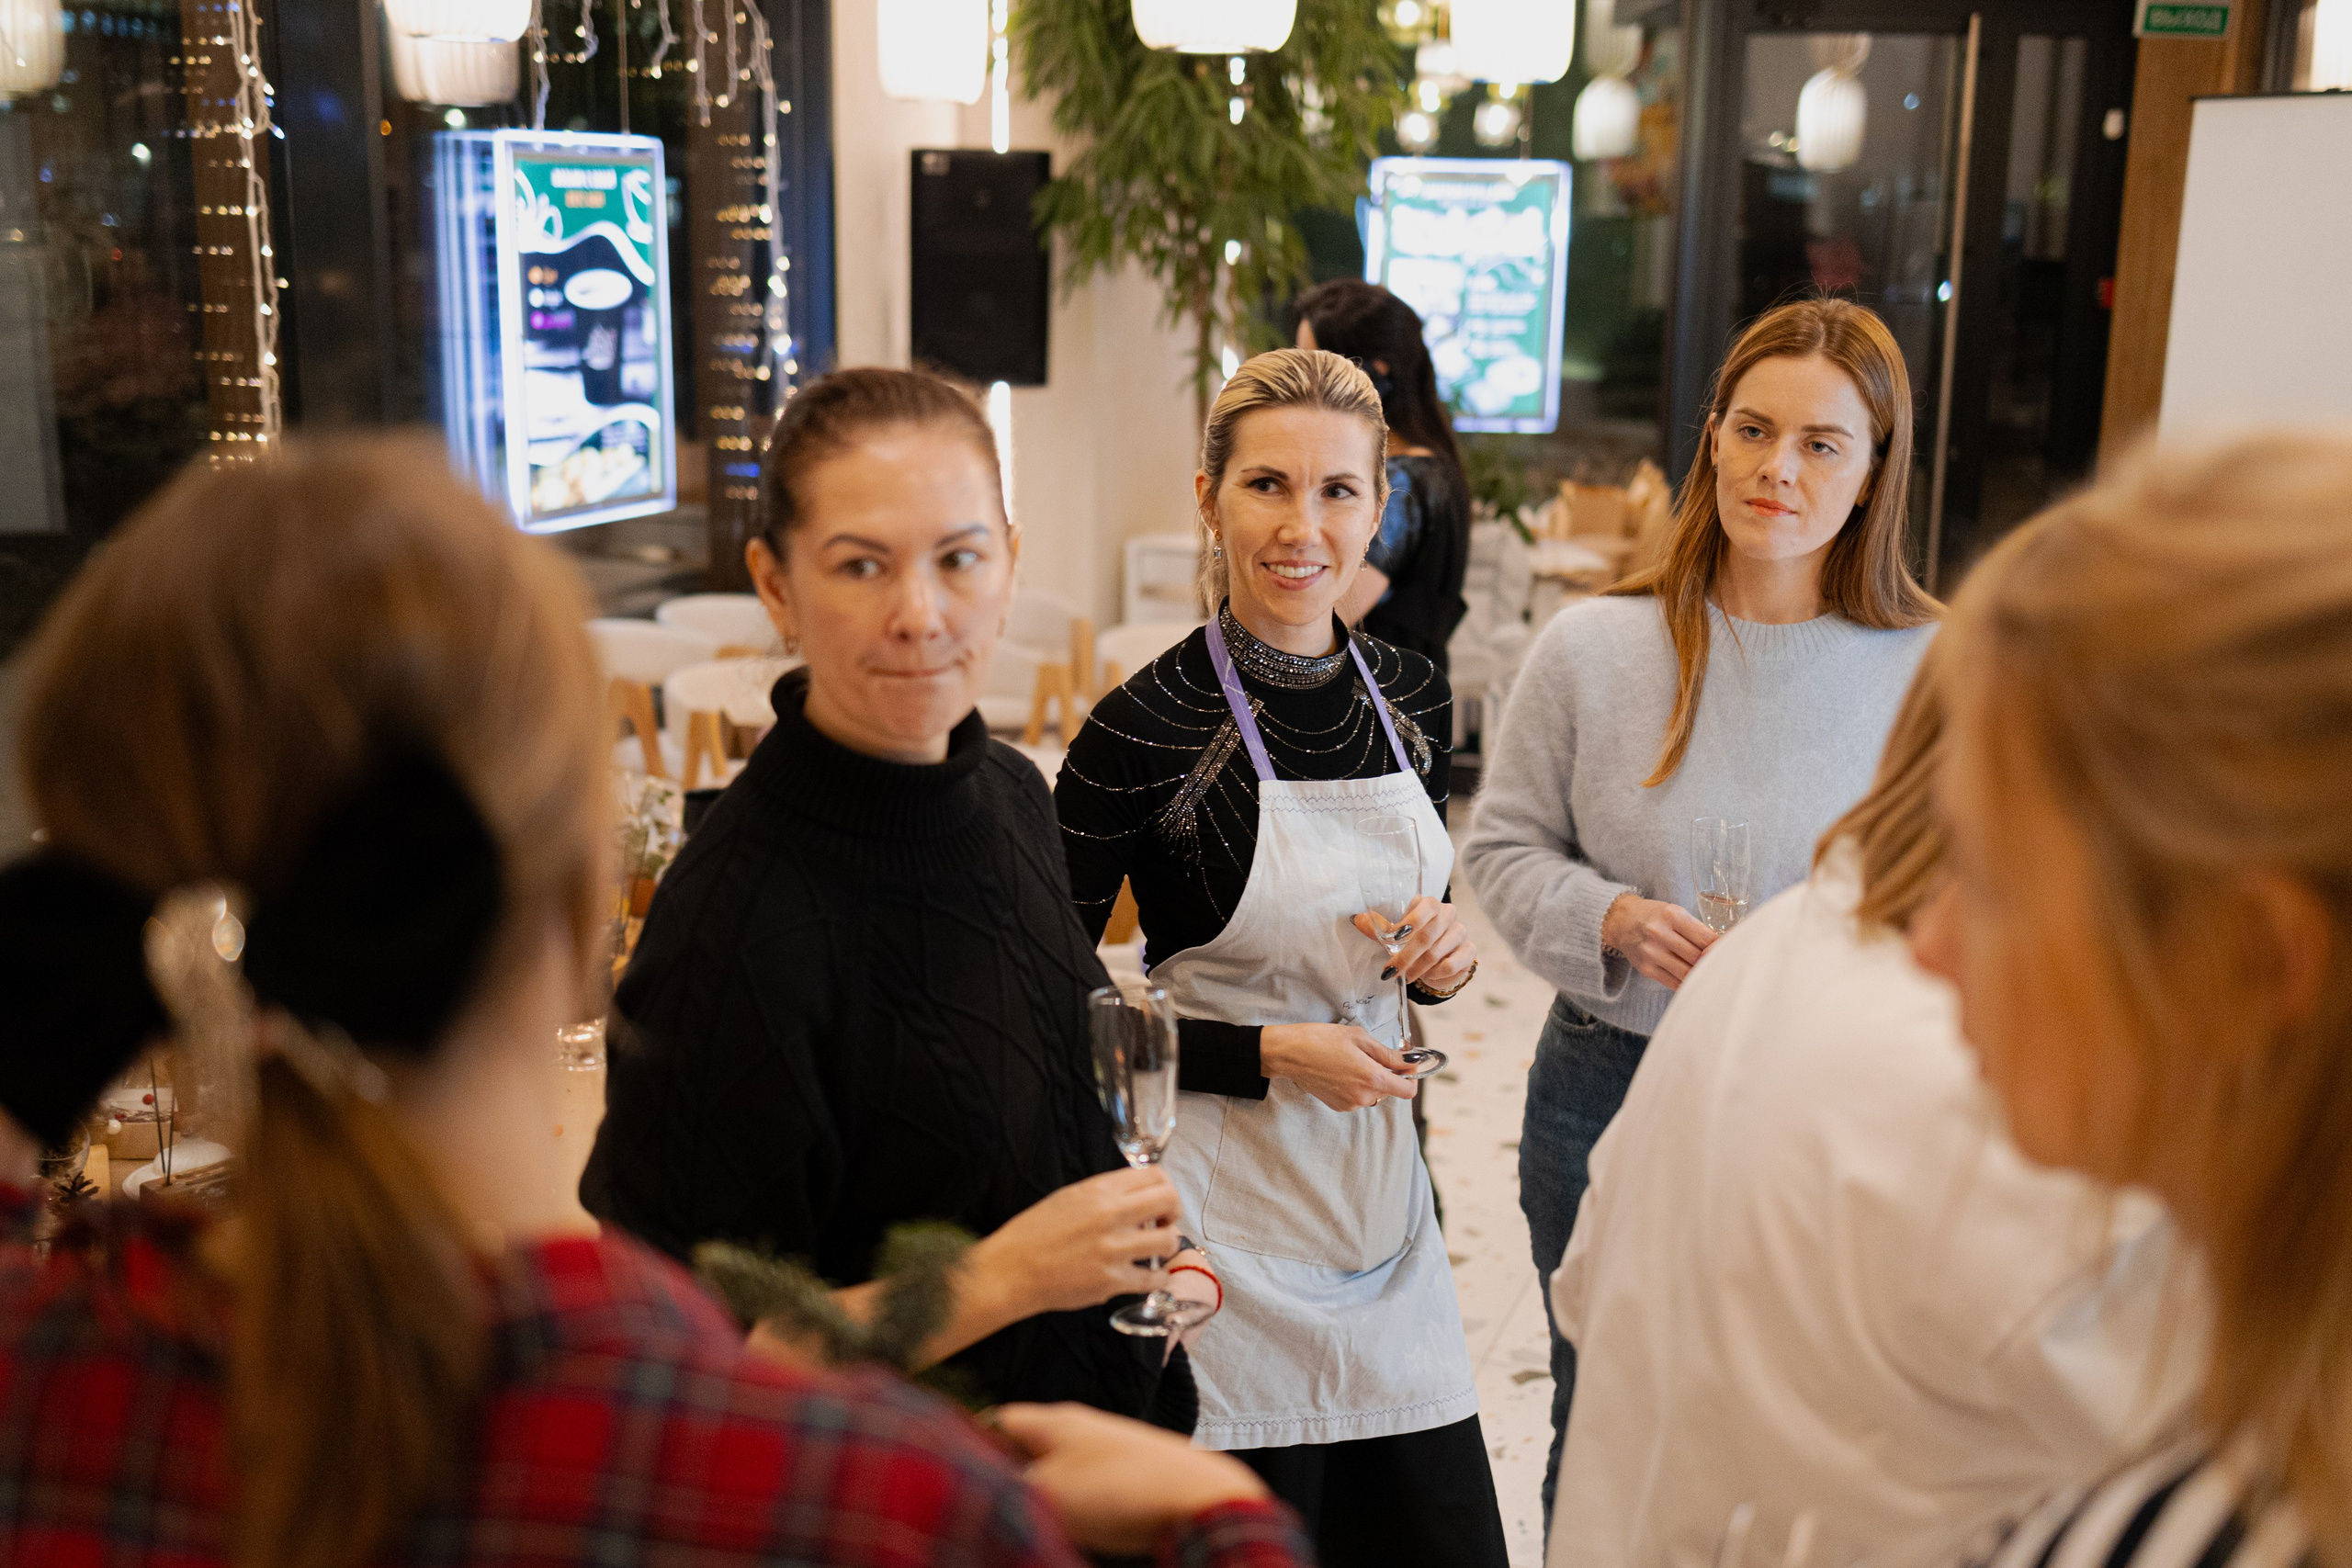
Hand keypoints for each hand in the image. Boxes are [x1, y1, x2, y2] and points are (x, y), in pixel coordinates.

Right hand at [968, 1167, 1184, 1318]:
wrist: (1011, 1270)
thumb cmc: (1034, 1232)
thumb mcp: (1069, 1197)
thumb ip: (1106, 1194)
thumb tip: (1139, 1195)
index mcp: (1099, 1191)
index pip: (1155, 1176)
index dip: (1165, 1186)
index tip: (1160, 1199)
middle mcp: (1110, 1216)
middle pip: (1169, 1201)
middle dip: (1173, 1211)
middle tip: (1164, 1221)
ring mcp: (1113, 1251)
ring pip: (1168, 1241)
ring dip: (1168, 1244)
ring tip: (1156, 1249)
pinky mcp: (1111, 1282)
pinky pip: (1153, 1279)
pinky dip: (1158, 1278)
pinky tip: (1151, 1275)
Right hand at [994, 1402, 1269, 1554]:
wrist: (1199, 1498)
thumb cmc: (1119, 1490)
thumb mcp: (1047, 1493)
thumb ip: (1008, 1488)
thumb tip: (984, 1490)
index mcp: (1053, 1420)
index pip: (996, 1420)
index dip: (972, 1447)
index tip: (960, 1478)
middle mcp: (1079, 1425)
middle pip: (1025, 1446)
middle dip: (1008, 1476)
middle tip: (996, 1509)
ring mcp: (1107, 1447)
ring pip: (1056, 1469)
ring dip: (1041, 1494)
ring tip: (1036, 1522)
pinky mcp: (1130, 1473)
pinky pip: (1085, 1485)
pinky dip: (1072, 1504)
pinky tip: (1074, 1526)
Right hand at [1260, 1022, 1417, 1110]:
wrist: (1290, 1054)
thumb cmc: (1321, 1040)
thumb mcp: (1359, 1038)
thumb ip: (1388, 1054)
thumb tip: (1410, 1061)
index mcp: (1372, 1078)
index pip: (1407, 1090)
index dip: (1412, 1077)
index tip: (1407, 1063)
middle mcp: (1364, 1096)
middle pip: (1391, 1090)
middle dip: (1390, 1073)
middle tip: (1375, 1053)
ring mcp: (1351, 1104)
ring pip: (1374, 1093)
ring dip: (1372, 1079)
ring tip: (1354, 1059)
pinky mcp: (1339, 1106)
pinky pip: (1359, 1097)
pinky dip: (1358, 1085)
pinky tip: (1344, 1069)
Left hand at [1353, 896, 1476, 992]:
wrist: (1438, 958)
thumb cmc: (1414, 941)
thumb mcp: (1396, 935)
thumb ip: (1380, 927)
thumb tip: (1357, 919)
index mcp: (1432, 905)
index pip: (1426, 906)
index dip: (1411, 921)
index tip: (1395, 937)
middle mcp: (1449, 915)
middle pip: (1428, 935)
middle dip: (1406, 956)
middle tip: (1392, 971)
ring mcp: (1461, 932)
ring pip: (1437, 953)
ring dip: (1417, 968)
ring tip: (1406, 976)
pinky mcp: (1469, 951)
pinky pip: (1450, 965)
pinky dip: (1435, 973)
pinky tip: (1427, 975)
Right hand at [1601, 892, 1717, 989]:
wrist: (1621, 921)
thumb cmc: (1655, 916)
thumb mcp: (1675, 913)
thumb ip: (1696, 929)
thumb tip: (1723, 949)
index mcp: (1672, 915)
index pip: (1706, 937)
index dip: (1721, 948)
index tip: (1732, 953)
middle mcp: (1659, 933)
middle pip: (1697, 956)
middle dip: (1713, 963)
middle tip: (1726, 967)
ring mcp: (1651, 953)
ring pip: (1687, 972)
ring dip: (1702, 976)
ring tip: (1713, 977)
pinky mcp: (1646, 969)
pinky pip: (1674, 983)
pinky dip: (1688, 984)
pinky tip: (1697, 983)